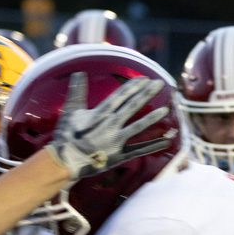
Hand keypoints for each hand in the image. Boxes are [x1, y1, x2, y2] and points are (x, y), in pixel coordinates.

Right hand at [47, 72, 172, 179]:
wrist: (66, 161)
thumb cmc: (67, 136)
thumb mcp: (71, 111)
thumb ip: (77, 91)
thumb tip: (78, 72)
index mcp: (100, 113)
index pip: (121, 96)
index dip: (134, 87)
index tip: (145, 79)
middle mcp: (111, 125)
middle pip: (132, 106)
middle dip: (147, 94)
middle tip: (160, 84)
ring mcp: (117, 141)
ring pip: (139, 127)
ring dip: (153, 118)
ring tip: (167, 109)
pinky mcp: (120, 156)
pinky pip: (139, 150)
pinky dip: (153, 146)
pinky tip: (167, 141)